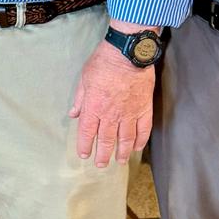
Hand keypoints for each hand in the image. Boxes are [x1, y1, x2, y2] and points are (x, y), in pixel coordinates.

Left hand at [69, 41, 152, 166]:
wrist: (128, 53)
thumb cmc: (103, 62)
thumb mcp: (84, 78)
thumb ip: (80, 99)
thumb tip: (73, 114)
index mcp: (94, 107)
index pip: (87, 133)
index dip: (85, 146)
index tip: (84, 154)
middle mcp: (111, 115)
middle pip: (106, 140)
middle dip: (102, 155)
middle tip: (101, 164)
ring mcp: (130, 113)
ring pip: (126, 139)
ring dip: (122, 152)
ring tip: (120, 161)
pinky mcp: (144, 108)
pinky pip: (143, 129)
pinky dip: (141, 140)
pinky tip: (137, 147)